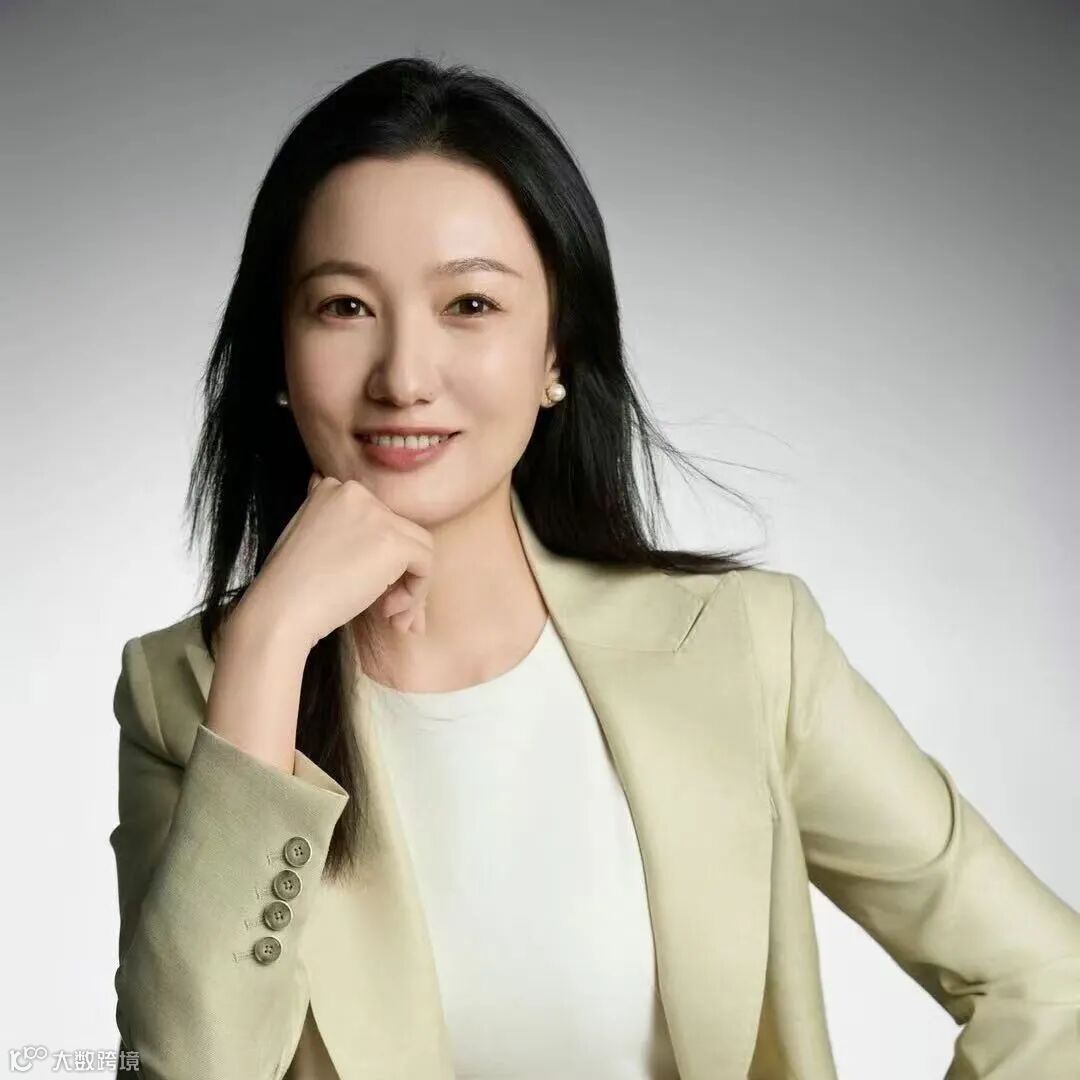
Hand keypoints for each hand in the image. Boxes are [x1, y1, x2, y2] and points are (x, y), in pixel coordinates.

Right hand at [246, 470, 433, 649]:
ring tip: (392, 617)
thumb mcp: (310, 542)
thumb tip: (377, 554)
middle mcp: (357, 492)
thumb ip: (344, 535)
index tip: (372, 590)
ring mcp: (376, 513)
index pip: (378, 521)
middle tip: (391, 612)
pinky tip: (389, 612)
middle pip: (401, 533)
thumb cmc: (290, 588)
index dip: (382, 560)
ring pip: (419, 548)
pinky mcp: (393, 540)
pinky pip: (426, 564)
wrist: (280, 608)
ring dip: (412, 588)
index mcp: (333, 489)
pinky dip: (416, 593)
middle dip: (402, 576)